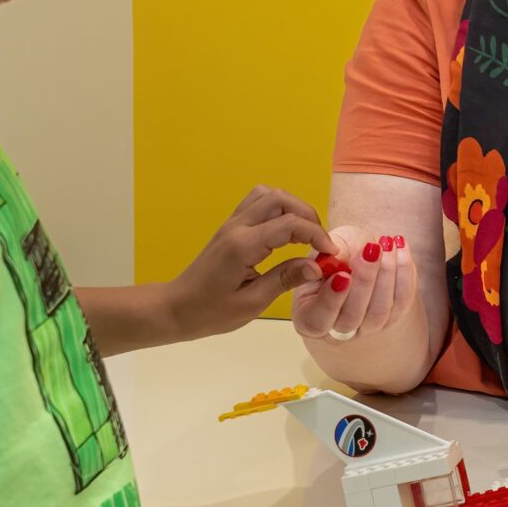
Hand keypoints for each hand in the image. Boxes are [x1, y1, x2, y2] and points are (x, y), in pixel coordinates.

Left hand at [166, 188, 336, 339]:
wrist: (176, 308)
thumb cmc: (211, 312)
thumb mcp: (252, 303)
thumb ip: (285, 279)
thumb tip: (317, 266)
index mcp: (243, 246)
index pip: (289, 224)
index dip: (316, 235)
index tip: (330, 254)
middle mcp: (237, 227)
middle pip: (280, 199)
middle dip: (308, 216)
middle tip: (320, 242)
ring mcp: (232, 223)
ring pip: (269, 194)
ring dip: (293, 208)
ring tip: (305, 234)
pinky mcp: (230, 226)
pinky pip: (258, 202)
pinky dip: (279, 209)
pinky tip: (286, 231)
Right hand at [290, 226, 417, 344]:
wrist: (360, 254)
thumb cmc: (335, 254)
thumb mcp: (324, 251)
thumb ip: (325, 258)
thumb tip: (326, 265)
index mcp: (309, 318)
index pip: (318, 320)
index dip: (331, 300)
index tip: (342, 275)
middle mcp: (337, 330)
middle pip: (352, 317)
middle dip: (365, 280)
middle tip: (371, 249)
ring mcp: (366, 328)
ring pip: (380, 311)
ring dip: (387, 274)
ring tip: (387, 244)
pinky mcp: (392, 318)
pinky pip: (402, 302)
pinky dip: (404, 274)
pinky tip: (401, 248)